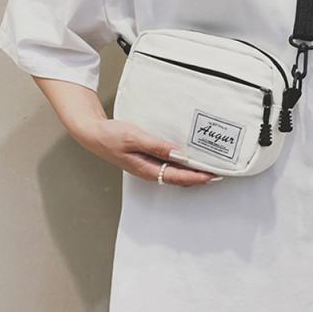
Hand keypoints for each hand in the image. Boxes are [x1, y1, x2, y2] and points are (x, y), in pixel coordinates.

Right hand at [76, 117, 221, 186]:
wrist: (94, 133)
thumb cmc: (111, 136)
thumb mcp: (135, 138)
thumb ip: (156, 146)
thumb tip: (178, 153)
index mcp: (147, 169)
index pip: (178, 177)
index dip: (196, 177)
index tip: (213, 175)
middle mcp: (150, 171)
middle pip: (179, 178)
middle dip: (198, 177)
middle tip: (218, 172)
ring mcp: (148, 166)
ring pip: (175, 173)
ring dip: (191, 171)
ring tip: (208, 166)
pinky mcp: (147, 159)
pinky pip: (169, 164)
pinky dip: (182, 163)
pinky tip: (188, 157)